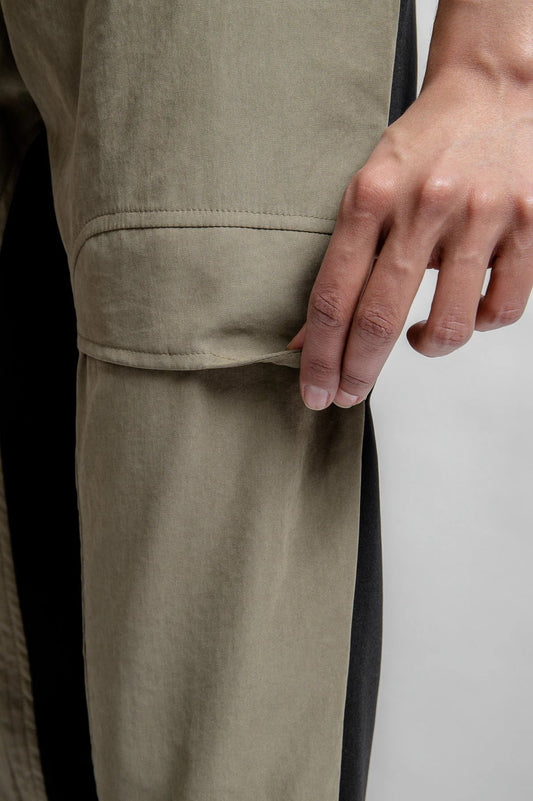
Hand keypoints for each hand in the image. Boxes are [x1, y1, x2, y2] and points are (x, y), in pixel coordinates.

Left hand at [285, 69, 532, 409]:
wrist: (494, 90)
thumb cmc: (426, 146)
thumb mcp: (368, 189)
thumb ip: (341, 263)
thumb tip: (308, 336)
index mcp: (370, 196)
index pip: (333, 296)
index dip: (320, 356)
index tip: (315, 390)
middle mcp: (423, 207)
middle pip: (378, 318)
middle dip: (357, 372)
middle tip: (347, 397)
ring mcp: (480, 217)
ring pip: (451, 325)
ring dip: (427, 348)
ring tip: (418, 340)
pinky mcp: (527, 227)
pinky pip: (502, 308)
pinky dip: (479, 324)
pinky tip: (465, 311)